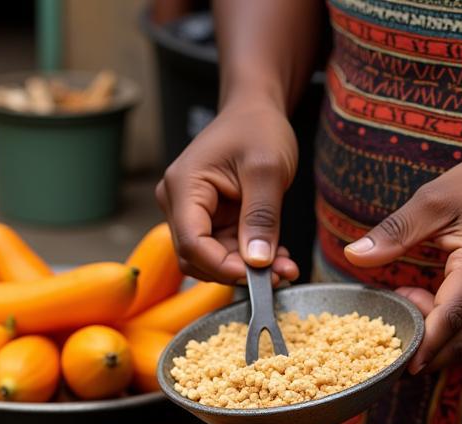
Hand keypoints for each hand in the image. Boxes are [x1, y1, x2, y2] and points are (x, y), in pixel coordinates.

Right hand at [156, 98, 299, 283]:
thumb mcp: (267, 168)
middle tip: (281, 273)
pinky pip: (223, 251)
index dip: (222, 266)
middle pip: (198, 257)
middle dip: (237, 271)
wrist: (254, 111)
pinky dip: (248, 259)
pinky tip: (276, 256)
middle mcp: (177, 203)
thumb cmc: (257, 128)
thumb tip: (258, 262)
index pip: (192, 243)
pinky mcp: (208, 222)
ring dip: (246, 269)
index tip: (257, 275)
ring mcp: (191, 214)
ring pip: (211, 260)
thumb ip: (261, 217)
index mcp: (184, 186)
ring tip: (284, 265)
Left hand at [344, 142, 461, 373]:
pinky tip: (434, 306)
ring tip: (415, 300)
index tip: (395, 361)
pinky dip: (455, 335)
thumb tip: (352, 254)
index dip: (422, 344)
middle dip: (423, 345)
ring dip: (438, 341)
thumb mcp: (436, 198)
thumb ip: (395, 231)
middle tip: (394, 318)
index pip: (452, 316)